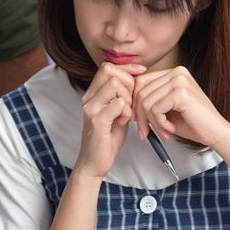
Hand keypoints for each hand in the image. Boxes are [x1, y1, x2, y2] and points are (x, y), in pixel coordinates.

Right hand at [75, 62, 143, 178]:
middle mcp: (89, 98)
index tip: (141, 72)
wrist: (94, 162)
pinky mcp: (97, 121)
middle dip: (129, 83)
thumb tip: (137, 79)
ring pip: (115, 85)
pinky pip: (118, 104)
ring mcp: (91, 109)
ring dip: (128, 98)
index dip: (126, 67)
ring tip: (128, 113)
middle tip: (132, 101)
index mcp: (92, 94)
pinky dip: (127, 111)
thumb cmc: (107, 138)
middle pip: (110, 71)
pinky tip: (125, 121)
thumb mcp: (116, 112)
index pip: (107, 67)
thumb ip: (122, 96)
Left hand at [133, 66, 229, 147]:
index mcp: (173, 72)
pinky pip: (155, 109)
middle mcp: (177, 72)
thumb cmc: (193, 123)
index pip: (141, 82)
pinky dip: (159, 124)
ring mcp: (179, 80)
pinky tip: (170, 129)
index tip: (137, 121)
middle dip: (141, 116)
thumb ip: (150, 101)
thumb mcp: (166, 109)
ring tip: (163, 132)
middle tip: (146, 132)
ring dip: (151, 123)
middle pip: (141, 92)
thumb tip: (126, 103)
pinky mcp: (181, 93)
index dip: (135, 103)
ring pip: (146, 102)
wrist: (215, 133)